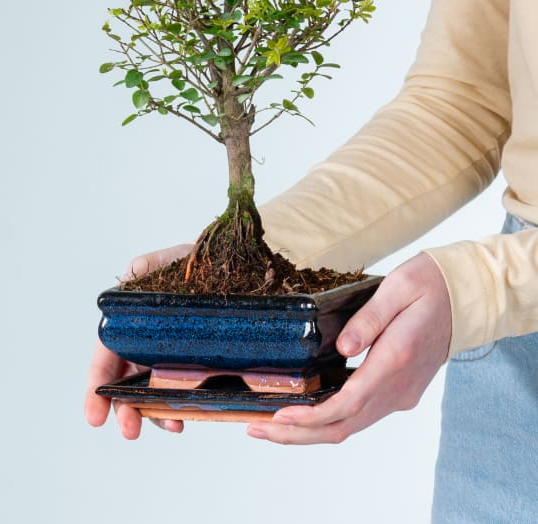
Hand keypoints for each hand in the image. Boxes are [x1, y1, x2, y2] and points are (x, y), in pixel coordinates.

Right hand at [84, 243, 192, 438]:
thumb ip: (146, 267)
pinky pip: (181, 395)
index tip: (94, 416)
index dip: (95, 388)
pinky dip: (178, 410)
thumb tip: (131, 272)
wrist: (233, 271)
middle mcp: (143, 348)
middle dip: (123, 411)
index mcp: (128, 326)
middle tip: (130, 430)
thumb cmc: (192, 265)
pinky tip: (184, 418)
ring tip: (169, 426)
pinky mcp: (194, 369)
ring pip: (150, 397)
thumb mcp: (168, 262)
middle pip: (124, 387)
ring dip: (153, 417)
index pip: (105, 359)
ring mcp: (167, 362)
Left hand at [246, 252, 451, 444]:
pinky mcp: (398, 390)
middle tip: (256, 429)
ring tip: (269, 425)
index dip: (310, 416)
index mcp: (395, 360)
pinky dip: (328, 420)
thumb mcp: (397, 289)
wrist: (464, 296)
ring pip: (351, 426)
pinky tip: (303, 412)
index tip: (278, 417)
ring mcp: (400, 393)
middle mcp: (398, 386)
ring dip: (309, 432)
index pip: (347, 404)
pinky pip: (359, 415)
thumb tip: (342, 347)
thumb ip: (369, 319)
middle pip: (343, 426)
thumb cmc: (428, 285)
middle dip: (297, 434)